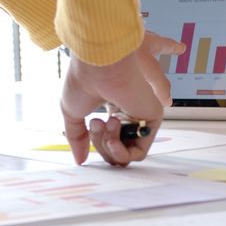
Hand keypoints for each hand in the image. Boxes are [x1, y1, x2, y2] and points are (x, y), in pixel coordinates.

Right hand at [61, 32, 184, 165]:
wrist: (97, 65)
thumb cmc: (83, 80)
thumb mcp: (73, 113)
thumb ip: (77, 138)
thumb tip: (80, 160)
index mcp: (113, 106)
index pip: (108, 137)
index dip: (96, 140)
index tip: (90, 124)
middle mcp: (130, 111)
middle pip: (116, 147)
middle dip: (100, 143)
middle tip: (96, 123)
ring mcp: (141, 116)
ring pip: (126, 153)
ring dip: (109, 148)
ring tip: (104, 124)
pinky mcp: (152, 118)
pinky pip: (138, 152)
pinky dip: (121, 153)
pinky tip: (112, 139)